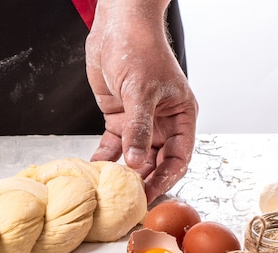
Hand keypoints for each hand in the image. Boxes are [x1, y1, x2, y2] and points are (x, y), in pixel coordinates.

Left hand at [86, 0, 197, 203]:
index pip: (178, 157)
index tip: (149, 196)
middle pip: (156, 162)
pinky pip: (113, 145)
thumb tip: (135, 163)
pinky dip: (105, 158)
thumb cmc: (140, 49)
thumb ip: (139, 128)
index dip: (165, 179)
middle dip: (144, 181)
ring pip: (134, 157)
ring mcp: (140, 122)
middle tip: (128, 202)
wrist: (117, 26)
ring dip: (124, 173)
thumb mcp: (142, 91)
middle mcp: (163, 123)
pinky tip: (95, 171)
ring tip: (110, 191)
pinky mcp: (119, 118)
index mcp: (181, 116)